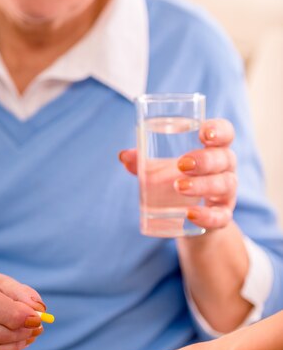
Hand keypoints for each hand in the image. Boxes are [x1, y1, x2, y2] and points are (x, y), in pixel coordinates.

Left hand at [120, 118, 236, 230]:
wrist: (189, 219)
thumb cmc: (180, 181)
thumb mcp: (163, 170)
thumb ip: (144, 162)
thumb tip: (124, 155)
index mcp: (213, 150)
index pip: (225, 134)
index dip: (219, 130)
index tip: (204, 133)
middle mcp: (225, 169)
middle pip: (225, 158)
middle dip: (205, 159)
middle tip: (182, 163)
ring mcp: (226, 194)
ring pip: (225, 185)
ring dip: (203, 185)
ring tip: (179, 187)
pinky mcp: (222, 217)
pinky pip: (221, 217)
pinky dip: (207, 216)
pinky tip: (190, 214)